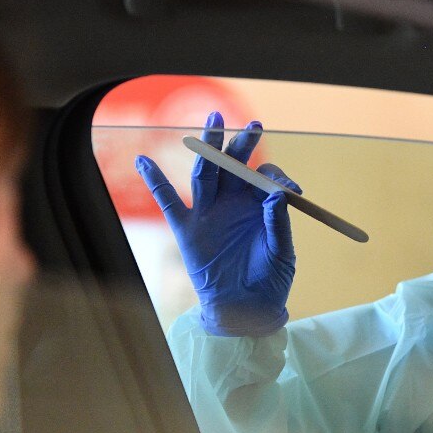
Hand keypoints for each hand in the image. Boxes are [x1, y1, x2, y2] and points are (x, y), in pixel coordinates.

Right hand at [136, 111, 300, 335]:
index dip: (275, 176)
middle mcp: (232, 203)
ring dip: (208, 148)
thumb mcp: (282, 253)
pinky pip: (168, 202)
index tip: (290, 190)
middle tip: (255, 126)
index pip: (264, 177)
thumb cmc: (270, 279)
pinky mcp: (187, 230)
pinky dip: (155, 181)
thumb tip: (277, 194)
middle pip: (233, 166)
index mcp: (258, 205)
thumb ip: (278, 224)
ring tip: (214, 122)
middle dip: (242, 145)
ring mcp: (208, 213)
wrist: (247, 310)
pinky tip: (143, 161)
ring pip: (205, 173)